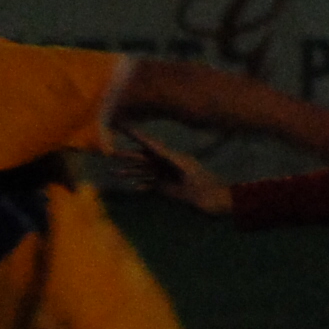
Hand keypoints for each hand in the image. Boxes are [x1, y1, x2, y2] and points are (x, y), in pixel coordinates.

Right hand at [115, 127, 233, 214]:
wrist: (217, 201)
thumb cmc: (206, 190)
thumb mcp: (190, 180)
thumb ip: (174, 171)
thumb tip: (163, 163)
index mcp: (173, 158)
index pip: (151, 145)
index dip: (136, 135)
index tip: (123, 127)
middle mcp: (168, 164)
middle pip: (144, 158)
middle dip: (128, 156)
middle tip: (111, 153)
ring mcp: (168, 175)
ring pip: (145, 171)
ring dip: (131, 172)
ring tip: (114, 172)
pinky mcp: (169, 187)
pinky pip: (152, 184)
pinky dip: (143, 185)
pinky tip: (134, 187)